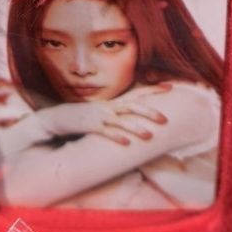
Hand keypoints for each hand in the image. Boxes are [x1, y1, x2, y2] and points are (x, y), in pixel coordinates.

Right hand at [39, 83, 171, 145]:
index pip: (138, 92)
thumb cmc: (86, 116)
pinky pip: (106, 133)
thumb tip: (140, 113)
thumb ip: (120, 111)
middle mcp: (110, 106)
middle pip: (133, 105)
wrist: (61, 117)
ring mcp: (101, 116)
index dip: (153, 89)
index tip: (170, 87)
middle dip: (150, 111)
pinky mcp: (92, 127)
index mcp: (114, 101)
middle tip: (165, 119)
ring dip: (136, 128)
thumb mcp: (105, 110)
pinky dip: (117, 138)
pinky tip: (126, 145)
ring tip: (149, 136)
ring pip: (122, 121)